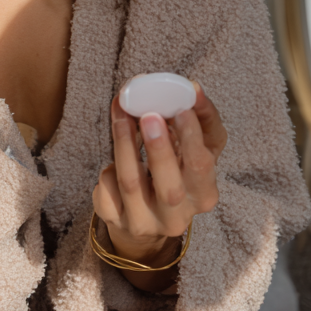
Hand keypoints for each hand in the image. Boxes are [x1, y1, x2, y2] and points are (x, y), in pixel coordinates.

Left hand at [92, 88, 226, 289]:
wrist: (151, 215)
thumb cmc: (179, 171)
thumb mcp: (199, 148)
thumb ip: (202, 117)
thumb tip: (194, 87)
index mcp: (203, 195)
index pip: (201, 166)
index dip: (191, 137)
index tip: (181, 108)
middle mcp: (176, 217)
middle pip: (169, 187)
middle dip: (159, 149)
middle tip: (149, 114)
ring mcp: (144, 223)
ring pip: (132, 183)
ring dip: (125, 143)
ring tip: (122, 113)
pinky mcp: (116, 221)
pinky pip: (106, 194)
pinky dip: (107, 170)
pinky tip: (112, 157)